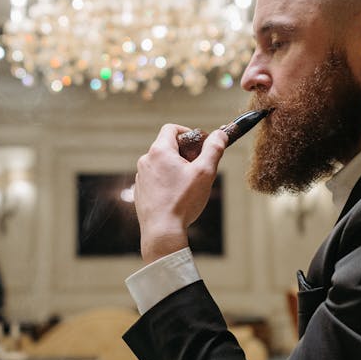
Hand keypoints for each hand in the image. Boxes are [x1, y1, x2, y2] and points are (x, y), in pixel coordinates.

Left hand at [134, 123, 228, 263]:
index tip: (199, 146)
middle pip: (167, 146)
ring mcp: (141, 177)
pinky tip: (177, 197)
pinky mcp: (140, 191)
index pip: (172, 128)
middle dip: (185, 153)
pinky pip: (155, 179)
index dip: (188, 133)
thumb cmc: (183, 201)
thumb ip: (214, 149)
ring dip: (175, 169)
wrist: (162, 230)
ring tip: (188, 186)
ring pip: (161, 164)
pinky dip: (166, 182)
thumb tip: (221, 134)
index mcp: (159, 151)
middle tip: (198, 168)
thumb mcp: (205, 172)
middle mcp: (146, 161)